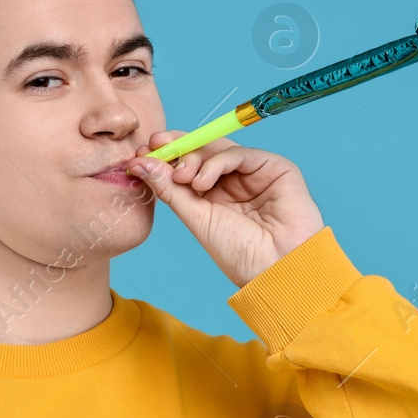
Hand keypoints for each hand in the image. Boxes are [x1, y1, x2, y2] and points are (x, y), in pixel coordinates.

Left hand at [126, 131, 324, 286]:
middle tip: (153, 151)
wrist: (278, 269)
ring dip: (193, 157)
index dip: (165, 155)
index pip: (187, 165)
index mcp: (214, 195)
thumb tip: (139, 164)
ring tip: (182, 178)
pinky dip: (216, 162)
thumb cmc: (240, 253)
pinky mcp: (274, 167)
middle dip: (175, 149)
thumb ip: (170, 190)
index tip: (139, 153)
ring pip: (217, 149)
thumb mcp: (196, 219)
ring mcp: (254, 173)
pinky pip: (238, 153)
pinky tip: (202, 181)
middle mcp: (234, 181)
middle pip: (201, 151)